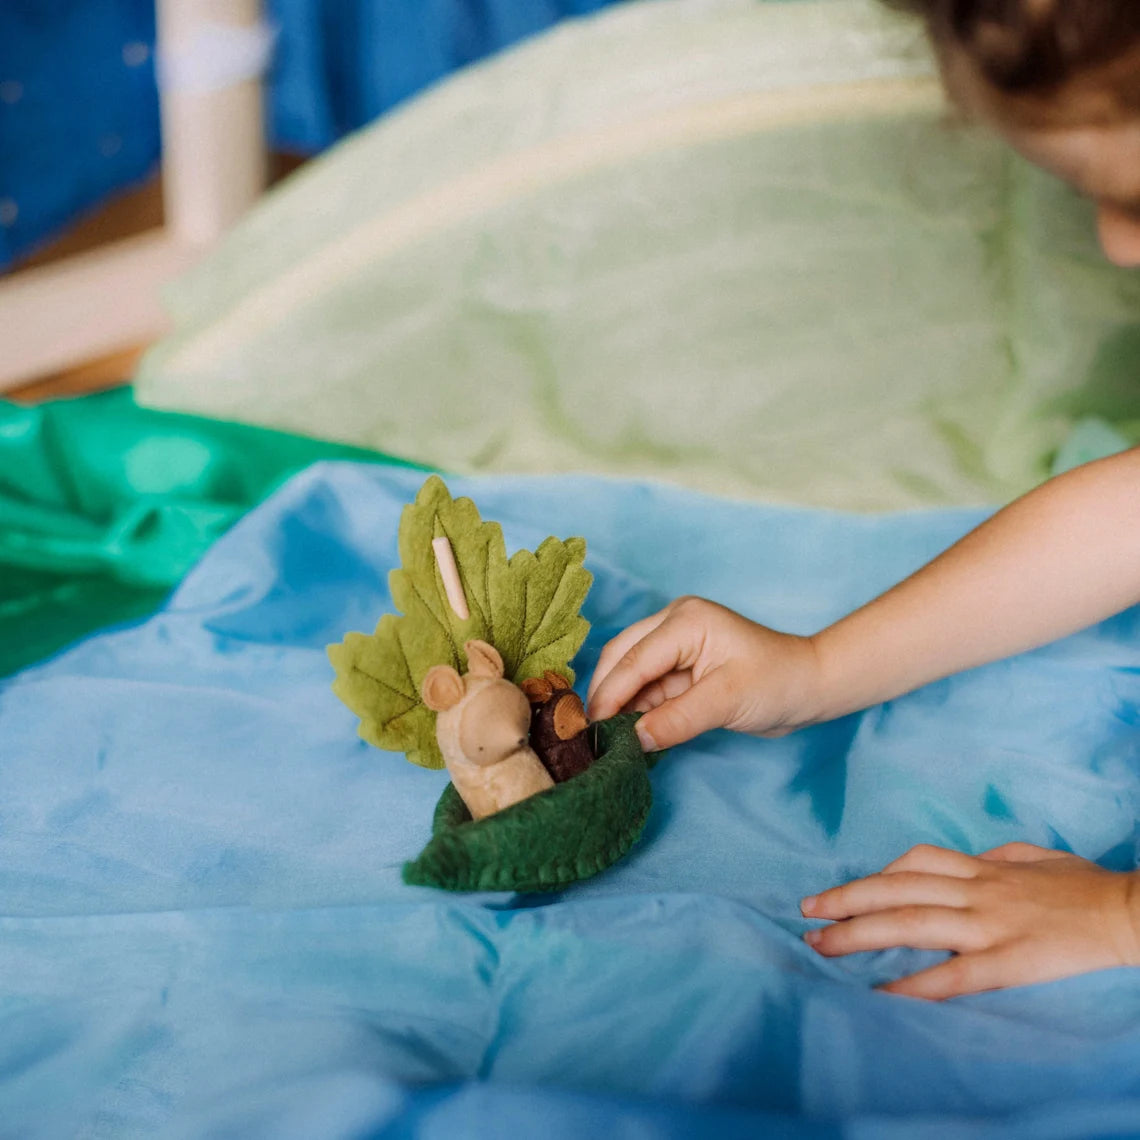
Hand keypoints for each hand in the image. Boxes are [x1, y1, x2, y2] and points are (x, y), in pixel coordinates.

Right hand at [585, 596, 821, 751]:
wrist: (810, 687)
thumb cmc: (778, 683)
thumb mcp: (726, 702)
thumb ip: (676, 720)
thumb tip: (633, 740)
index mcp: (685, 620)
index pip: (633, 658)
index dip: (609, 695)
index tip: (591, 729)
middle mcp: (673, 623)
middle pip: (621, 657)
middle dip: (605, 694)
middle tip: (590, 733)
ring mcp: (675, 643)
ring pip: (630, 673)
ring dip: (619, 703)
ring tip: (605, 737)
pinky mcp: (680, 666)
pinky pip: (647, 686)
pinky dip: (636, 708)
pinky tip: (628, 732)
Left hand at [801, 842, 1139, 999]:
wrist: (1128, 911)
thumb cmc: (1083, 885)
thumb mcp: (1033, 856)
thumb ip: (995, 857)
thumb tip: (970, 859)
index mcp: (982, 867)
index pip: (914, 862)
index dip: (873, 875)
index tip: (842, 891)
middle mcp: (977, 890)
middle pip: (897, 888)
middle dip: (846, 899)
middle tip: (805, 912)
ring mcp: (990, 925)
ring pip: (912, 923)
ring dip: (860, 934)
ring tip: (822, 945)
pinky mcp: (1009, 961)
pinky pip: (953, 974)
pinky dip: (913, 984)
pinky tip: (882, 995)